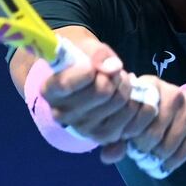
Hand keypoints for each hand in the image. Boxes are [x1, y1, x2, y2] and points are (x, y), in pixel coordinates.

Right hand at [41, 42, 156, 144]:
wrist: (88, 77)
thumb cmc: (83, 59)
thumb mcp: (86, 47)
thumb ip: (98, 54)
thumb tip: (112, 68)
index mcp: (50, 90)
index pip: (66, 84)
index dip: (87, 71)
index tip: (92, 66)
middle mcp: (62, 114)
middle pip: (102, 91)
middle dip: (114, 75)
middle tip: (113, 71)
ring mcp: (82, 128)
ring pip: (119, 104)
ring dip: (126, 87)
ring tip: (120, 81)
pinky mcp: (102, 137)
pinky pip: (129, 122)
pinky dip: (135, 105)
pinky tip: (129, 96)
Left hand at [101, 75, 185, 178]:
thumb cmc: (154, 113)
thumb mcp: (135, 115)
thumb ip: (116, 134)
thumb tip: (106, 155)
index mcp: (151, 85)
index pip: (135, 113)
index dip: (128, 133)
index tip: (127, 139)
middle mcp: (173, 94)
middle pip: (152, 133)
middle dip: (142, 149)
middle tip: (138, 154)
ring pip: (166, 147)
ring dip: (155, 159)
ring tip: (149, 159)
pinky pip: (182, 154)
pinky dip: (169, 164)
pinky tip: (163, 163)